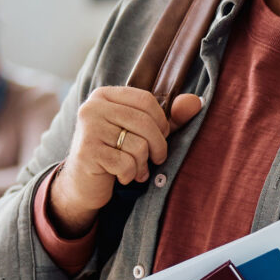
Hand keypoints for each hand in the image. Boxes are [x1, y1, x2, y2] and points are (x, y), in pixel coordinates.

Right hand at [49, 88, 202, 236]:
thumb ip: (170, 117)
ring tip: (137, 168)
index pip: (146, 100)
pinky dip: (131, 174)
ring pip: (138, 145)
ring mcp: (87, 130)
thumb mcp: (142, 132)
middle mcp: (92, 108)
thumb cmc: (117, 152)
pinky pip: (126, 164)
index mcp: (104, 95)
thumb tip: (197, 102)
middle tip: (157, 158)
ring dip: (143, 163)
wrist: (83, 184)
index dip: (162, 121)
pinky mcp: (87, 153)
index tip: (162, 136)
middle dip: (158, 146)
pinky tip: (123, 176)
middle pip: (144, 122)